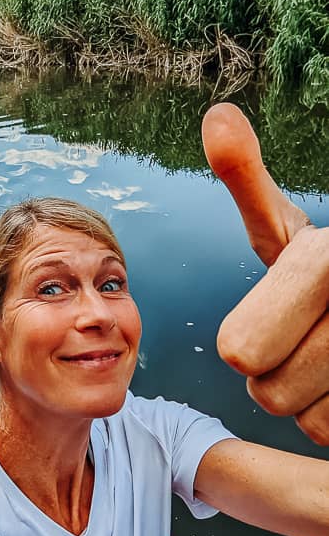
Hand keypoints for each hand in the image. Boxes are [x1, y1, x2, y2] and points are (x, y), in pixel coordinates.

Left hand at [202, 103, 328, 444]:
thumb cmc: (326, 277)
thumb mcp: (290, 229)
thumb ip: (249, 181)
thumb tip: (217, 115)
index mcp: (323, 260)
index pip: (239, 350)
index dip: (249, 342)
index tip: (283, 315)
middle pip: (268, 392)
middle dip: (280, 374)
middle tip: (308, 342)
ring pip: (308, 421)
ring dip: (312, 400)